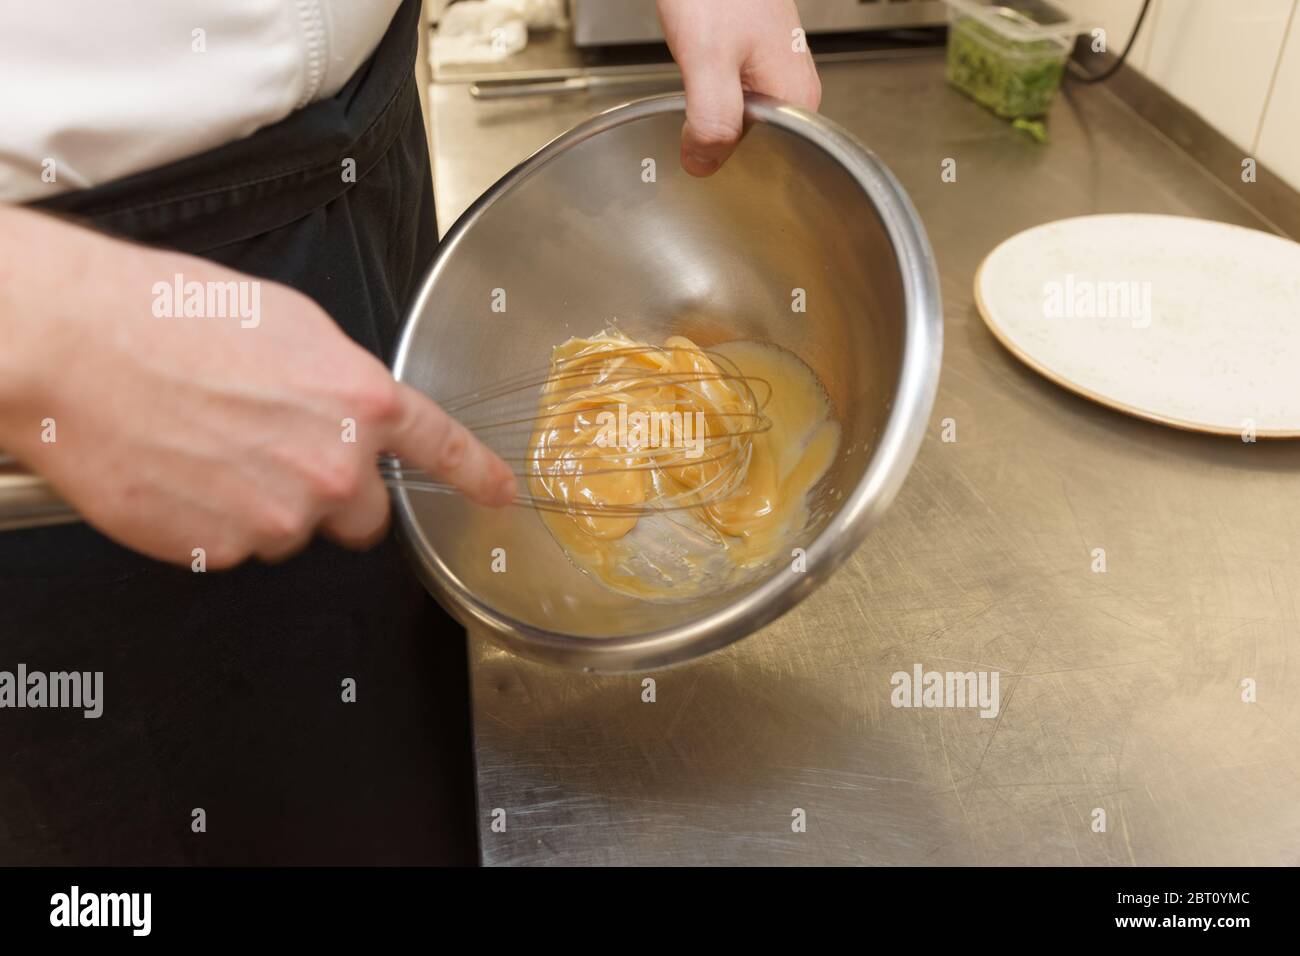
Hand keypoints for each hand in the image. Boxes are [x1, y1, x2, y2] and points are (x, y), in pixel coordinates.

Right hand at [0, 206, 514, 567]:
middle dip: (333, 495)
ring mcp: (279, 516)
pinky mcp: (223, 550)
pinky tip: (183, 474)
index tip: (501, 496)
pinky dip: (214, 522)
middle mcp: (333, 468)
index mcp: (359, 402)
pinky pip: (236, 547)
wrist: (75, 348)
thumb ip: (339, 382)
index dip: (476, 476)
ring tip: (209, 448)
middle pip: (364, 515)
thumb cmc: (166, 319)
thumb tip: (349, 409)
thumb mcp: (286, 325)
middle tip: (276, 455)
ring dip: (266, 504)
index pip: (443, 448)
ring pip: (294, 532)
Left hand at [656, 0, 821, 175]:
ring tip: (691, 110)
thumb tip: (705, 166)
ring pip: (740, 125)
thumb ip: (711, 120)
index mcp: (794, 98)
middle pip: (756, 147)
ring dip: (711, 125)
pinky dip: (709, 104)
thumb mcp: (708, 60)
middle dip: (719, 146)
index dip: (732, 167)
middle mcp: (792, 89)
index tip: (701, 157)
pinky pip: (732, 102)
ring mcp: (774, 73)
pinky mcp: (753, 61)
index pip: (771, 163)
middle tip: (688, 130)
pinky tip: (693, 93)